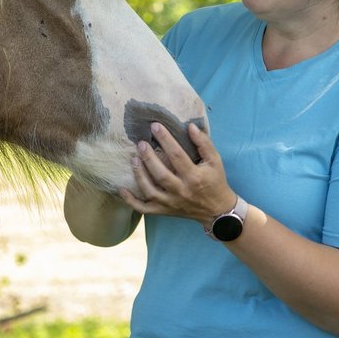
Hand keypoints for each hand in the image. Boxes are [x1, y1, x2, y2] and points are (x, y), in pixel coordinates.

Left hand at [119, 122, 236, 224]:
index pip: (177, 155)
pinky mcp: (165, 211)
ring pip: (150, 191)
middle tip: (141, 143)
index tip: (155, 126)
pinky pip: (145, 209)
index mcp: (194, 177)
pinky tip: (122, 189)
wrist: (216, 210)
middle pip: (160, 174)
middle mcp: (181, 191)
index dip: (165, 139)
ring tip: (133, 159)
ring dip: (139, 175)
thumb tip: (190, 127)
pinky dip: (132, 201)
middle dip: (149, 158)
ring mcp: (171, 203)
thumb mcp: (215, 161)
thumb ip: (204, 143)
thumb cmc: (215, 181)